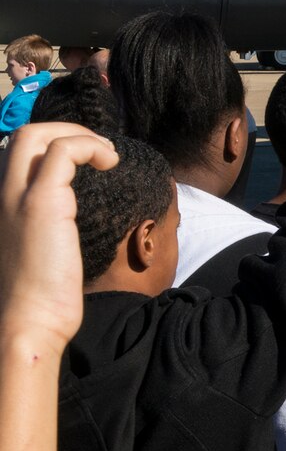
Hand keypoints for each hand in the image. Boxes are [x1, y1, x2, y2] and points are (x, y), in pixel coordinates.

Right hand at [0, 123, 117, 356]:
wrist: (29, 321)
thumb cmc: (39, 294)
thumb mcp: (40, 248)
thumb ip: (49, 223)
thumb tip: (72, 213)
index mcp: (1, 202)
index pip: (17, 151)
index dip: (52, 144)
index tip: (86, 156)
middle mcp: (2, 193)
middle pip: (25, 134)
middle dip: (67, 130)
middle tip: (99, 150)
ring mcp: (18, 196)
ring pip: (40, 135)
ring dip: (81, 136)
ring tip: (108, 155)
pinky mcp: (42, 203)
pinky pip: (64, 152)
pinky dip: (90, 147)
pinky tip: (111, 163)